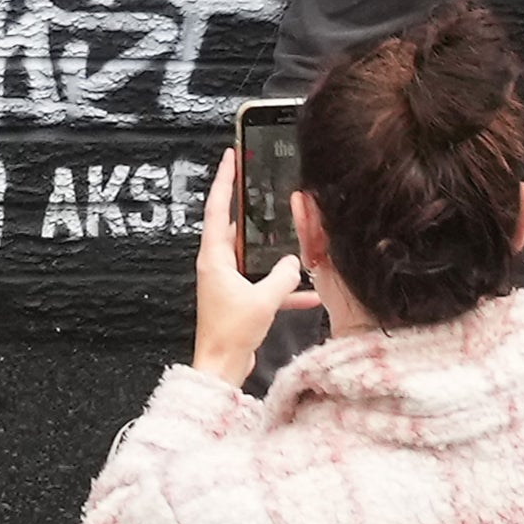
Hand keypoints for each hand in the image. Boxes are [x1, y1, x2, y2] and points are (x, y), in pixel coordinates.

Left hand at [190, 147, 303, 389]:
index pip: (217, 209)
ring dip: (272, 252)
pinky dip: (282, 286)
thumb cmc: (231, 333)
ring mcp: (228, 282)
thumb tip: (294, 261)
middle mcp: (218, 265)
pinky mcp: (239, 299)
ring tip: (294, 237)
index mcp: (215, 258)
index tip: (230, 158)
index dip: (224, 181)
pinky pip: (263, 284)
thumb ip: (282, 277)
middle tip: (261, 184)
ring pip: (253, 257)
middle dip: (250, 209)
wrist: (221, 366)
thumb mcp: (263, 300)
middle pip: (234, 228)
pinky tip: (308, 292)